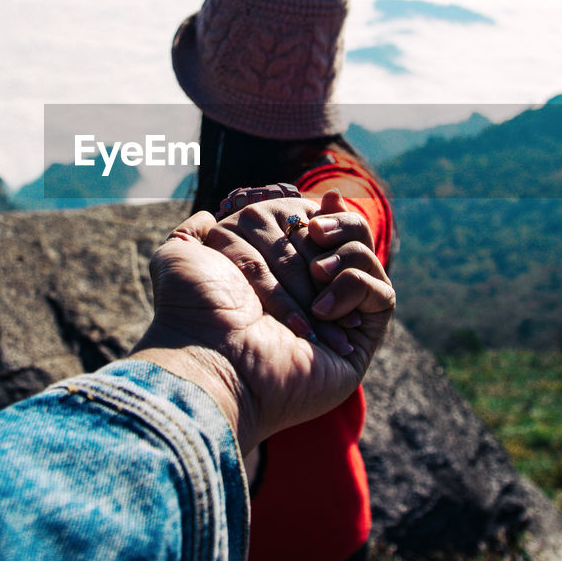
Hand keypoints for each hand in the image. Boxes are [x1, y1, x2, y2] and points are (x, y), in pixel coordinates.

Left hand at [130, 208, 394, 454]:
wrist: (212, 357)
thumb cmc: (195, 310)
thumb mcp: (180, 256)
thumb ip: (193, 232)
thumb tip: (207, 216)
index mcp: (273, 273)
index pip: (311, 225)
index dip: (318, 213)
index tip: (319, 203)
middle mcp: (307, 294)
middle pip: (341, 237)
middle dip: (329, 228)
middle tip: (313, 232)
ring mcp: (337, 317)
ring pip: (366, 258)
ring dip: (345, 253)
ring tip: (318, 273)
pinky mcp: (361, 340)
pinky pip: (381, 293)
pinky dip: (354, 286)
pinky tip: (323, 310)